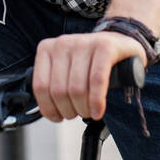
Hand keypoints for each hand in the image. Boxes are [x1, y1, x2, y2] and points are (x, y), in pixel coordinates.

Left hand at [31, 31, 148, 122]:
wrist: (119, 43)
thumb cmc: (89, 62)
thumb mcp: (65, 69)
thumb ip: (53, 85)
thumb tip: (48, 112)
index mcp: (47, 48)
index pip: (40, 86)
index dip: (49, 108)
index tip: (58, 117)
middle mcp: (63, 43)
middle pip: (59, 90)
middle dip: (69, 110)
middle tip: (79, 113)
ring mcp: (84, 42)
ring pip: (77, 89)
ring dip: (83, 109)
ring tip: (89, 112)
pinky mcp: (105, 46)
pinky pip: (97, 80)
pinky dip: (96, 101)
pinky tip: (98, 110)